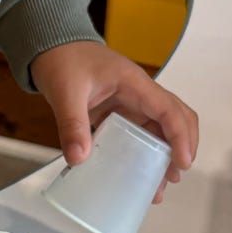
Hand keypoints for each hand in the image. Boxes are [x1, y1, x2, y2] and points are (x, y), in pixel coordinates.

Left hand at [33, 38, 197, 194]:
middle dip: (181, 147)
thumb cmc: (61, 59)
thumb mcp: (64, 91)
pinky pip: (138, 134)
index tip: (183, 162)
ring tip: (159, 186)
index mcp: (133, 83)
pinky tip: (136, 175)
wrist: (49, 46)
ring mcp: (130, 103)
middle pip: (175, 118)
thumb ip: (71, 124)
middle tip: (174, 177)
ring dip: (163, 155)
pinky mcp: (118, 112)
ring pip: (159, 129)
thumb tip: (78, 159)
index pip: (168, 109)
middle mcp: (138, 93)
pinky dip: (142, 154)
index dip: (180, 136)